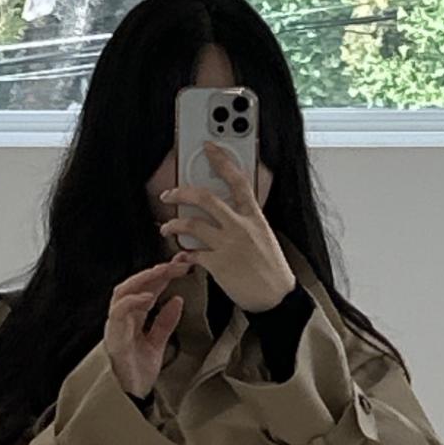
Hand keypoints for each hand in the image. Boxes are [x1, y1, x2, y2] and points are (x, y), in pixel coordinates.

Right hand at [105, 253, 193, 400]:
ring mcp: (116, 325)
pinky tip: (149, 296)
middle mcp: (122, 317)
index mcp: (133, 317)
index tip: (183, 265)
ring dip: (143, 279)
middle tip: (177, 263)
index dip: (163, 275)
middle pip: (135, 285)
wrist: (131, 396)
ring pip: (123, 292)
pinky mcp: (114, 337)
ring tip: (163, 271)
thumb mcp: (158, 343)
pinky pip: (119, 312)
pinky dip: (133, 301)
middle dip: (155, 271)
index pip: (147, 289)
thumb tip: (177, 300)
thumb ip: (165, 322)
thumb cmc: (139, 372)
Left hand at [157, 143, 294, 310]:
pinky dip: (183, 254)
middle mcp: (240, 227)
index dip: (222, 160)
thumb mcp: (264, 235)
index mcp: (254, 216)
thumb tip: (227, 211)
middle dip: (181, 192)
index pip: (237, 180)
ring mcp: (228, 245)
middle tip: (169, 194)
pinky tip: (181, 256)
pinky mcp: (218, 265)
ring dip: (173, 225)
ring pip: (191, 225)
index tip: (209, 147)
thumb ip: (246, 220)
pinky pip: (192, 254)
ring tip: (167, 228)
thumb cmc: (272, 268)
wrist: (276, 297)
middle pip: (205, 198)